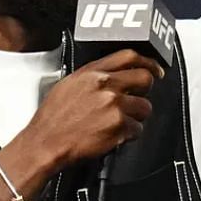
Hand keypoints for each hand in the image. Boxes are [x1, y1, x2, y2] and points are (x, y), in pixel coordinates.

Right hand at [14, 50, 162, 172]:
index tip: (155, 70)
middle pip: (145, 79)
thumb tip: (114, 76)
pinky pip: (138, 129)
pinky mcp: (119, 125)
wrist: (45, 144)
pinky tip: (112, 135)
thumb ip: (93, 77)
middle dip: (145, 91)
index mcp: (92, 73)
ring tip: (117, 123)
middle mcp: (105, 85)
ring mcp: (114, 105)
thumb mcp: (68, 86)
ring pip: (145, 107)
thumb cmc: (53, 120)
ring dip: (136, 117)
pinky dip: (129, 135)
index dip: (147, 63)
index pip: (129, 56)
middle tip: (137, 100)